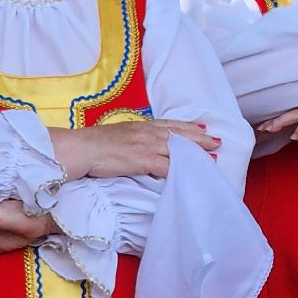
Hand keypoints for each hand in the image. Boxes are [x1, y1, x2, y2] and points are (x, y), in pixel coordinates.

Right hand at [48, 118, 218, 179]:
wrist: (80, 148)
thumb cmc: (93, 144)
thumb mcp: (117, 135)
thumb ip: (132, 138)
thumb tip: (138, 146)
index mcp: (140, 126)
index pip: (170, 124)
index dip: (188, 126)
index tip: (203, 128)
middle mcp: (147, 133)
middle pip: (180, 135)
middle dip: (200, 138)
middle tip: (218, 141)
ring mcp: (146, 146)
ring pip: (178, 149)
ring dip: (197, 154)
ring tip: (213, 158)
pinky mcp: (142, 160)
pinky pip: (167, 165)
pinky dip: (181, 169)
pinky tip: (192, 172)